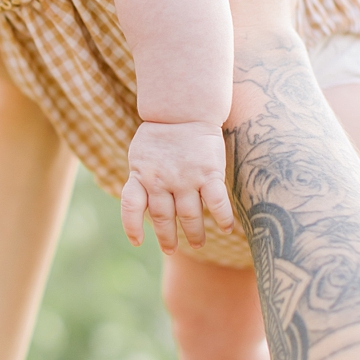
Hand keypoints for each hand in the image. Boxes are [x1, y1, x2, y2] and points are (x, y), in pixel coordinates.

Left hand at [121, 120, 233, 252]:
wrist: (183, 109)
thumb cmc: (160, 134)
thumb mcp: (140, 155)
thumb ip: (141, 179)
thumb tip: (142, 203)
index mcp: (141, 175)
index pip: (131, 206)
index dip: (132, 226)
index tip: (137, 241)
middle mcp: (161, 181)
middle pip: (163, 217)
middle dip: (167, 238)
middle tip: (170, 250)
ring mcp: (185, 178)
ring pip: (190, 215)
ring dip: (194, 233)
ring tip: (197, 244)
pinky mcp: (208, 173)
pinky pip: (216, 201)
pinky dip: (222, 217)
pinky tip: (227, 229)